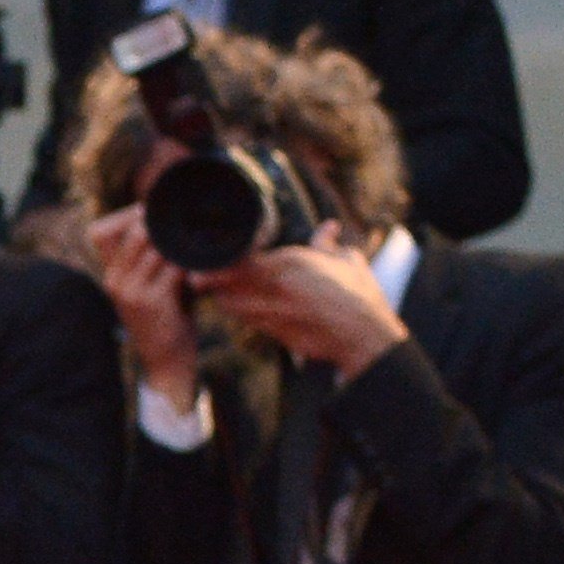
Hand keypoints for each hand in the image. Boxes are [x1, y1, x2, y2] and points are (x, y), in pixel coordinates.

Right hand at [83, 210, 199, 418]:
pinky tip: (200, 258)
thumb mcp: (151, 284)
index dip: (124, 216)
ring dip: (175, 239)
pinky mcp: (150, 301)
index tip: (149, 210)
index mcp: (110, 274)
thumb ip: (152, 258)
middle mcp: (113, 280)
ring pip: (153, 247)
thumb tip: (169, 221)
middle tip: (181, 215)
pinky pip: (171, 268)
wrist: (167, 360)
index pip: (99, 232)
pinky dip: (187, 260)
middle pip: (131, 232)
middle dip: (156, 221)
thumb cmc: (166, 317)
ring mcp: (129, 291)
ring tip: (194, 233)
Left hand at [198, 227, 408, 379]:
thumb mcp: (347, 262)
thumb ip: (329, 244)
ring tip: (214, 291)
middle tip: (200, 275)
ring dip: (221, 297)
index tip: (210, 255)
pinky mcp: (274, 332)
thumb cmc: (359, 297)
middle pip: (225, 282)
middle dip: (211, 279)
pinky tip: (238, 309)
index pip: (241, 258)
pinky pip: (246, 321)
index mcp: (290, 263)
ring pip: (230, 304)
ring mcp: (272, 311)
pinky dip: (239, 314)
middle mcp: (275, 286)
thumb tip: (329, 227)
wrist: (363, 336)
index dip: (221, 259)